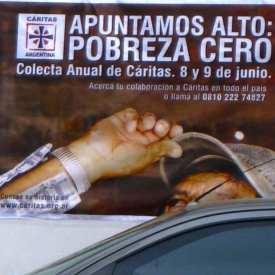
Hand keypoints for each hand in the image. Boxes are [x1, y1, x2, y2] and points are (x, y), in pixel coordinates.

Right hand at [67, 108, 183, 182]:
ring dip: (150, 120)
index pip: (164, 140)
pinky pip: (132, 113)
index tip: (177, 130)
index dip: (172, 134)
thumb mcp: (144, 157)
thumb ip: (162, 149)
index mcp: (146, 151)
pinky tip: (129, 126)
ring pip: (147, 119)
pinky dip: (133, 118)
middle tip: (160, 127)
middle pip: (158, 128)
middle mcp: (139, 140)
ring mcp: (129, 130)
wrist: (95, 156)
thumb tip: (180, 151)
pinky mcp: (119, 120)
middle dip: (163, 126)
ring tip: (146, 125)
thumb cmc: (119, 161)